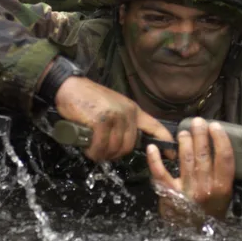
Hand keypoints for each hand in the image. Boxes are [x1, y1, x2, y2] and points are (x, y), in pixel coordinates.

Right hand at [53, 76, 174, 161]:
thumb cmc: (89, 99)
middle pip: (129, 146)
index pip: (155, 126)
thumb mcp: (113, 107)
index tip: (172, 153)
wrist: (69, 87)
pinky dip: (93, 152)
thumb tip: (126, 143)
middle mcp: (127, 113)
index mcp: (133, 110)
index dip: (165, 141)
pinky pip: (100, 147)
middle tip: (102, 150)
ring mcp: (115, 117)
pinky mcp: (101, 122)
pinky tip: (88, 147)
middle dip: (116, 153)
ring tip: (93, 146)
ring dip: (102, 153)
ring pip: (114, 149)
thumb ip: (123, 122)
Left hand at [146, 117, 234, 221]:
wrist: (194, 235)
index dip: (220, 139)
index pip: (224, 158)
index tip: (215, 126)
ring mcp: (186, 191)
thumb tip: (219, 147)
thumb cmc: (211, 212)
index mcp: (222, 187)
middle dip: (200, 135)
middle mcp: (205, 188)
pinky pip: (160, 173)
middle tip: (197, 121)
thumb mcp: (225, 196)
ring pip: (185, 160)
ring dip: (184, 142)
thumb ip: (222, 175)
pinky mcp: (169, 193)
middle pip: (203, 155)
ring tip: (183, 131)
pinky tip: (152, 147)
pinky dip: (155, 159)